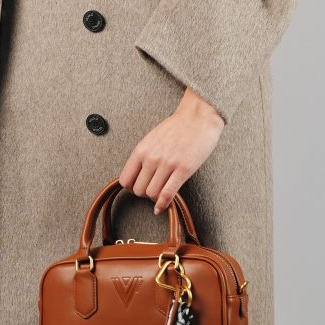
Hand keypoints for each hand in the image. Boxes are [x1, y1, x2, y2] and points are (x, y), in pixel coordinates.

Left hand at [117, 87, 225, 212]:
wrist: (198, 117)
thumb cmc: (177, 127)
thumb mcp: (152, 139)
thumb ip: (144, 155)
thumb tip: (137, 174)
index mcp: (141, 150)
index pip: (125, 179)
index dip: (131, 187)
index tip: (138, 187)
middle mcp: (151, 158)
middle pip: (138, 190)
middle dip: (144, 193)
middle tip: (153, 189)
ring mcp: (167, 164)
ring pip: (151, 194)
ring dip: (155, 198)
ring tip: (161, 192)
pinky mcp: (183, 170)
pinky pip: (167, 194)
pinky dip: (163, 204)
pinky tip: (162, 207)